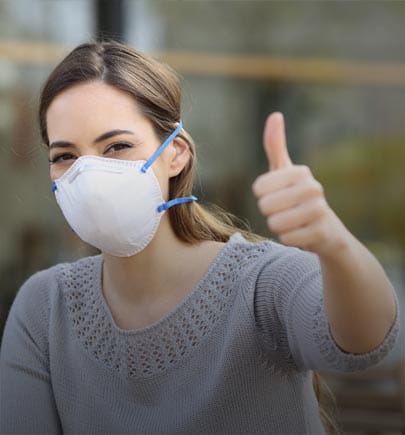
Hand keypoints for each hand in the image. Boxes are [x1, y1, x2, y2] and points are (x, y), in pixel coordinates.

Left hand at [252, 112, 350, 257]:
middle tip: (285, 211)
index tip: (277, 196)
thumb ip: (276, 145)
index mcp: (300, 171)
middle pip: (266, 206)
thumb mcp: (285, 171)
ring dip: (278, 227)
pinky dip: (288, 240)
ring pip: (275, 223)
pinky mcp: (321, 232)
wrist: (326, 231)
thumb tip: (275, 114)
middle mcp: (313, 188)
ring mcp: (319, 210)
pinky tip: (301, 234)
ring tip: (292, 222)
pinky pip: (287, 239)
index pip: (259, 188)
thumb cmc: (297, 197)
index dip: (263, 196)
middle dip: (270, 213)